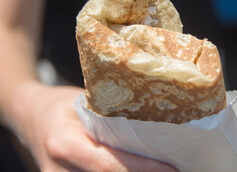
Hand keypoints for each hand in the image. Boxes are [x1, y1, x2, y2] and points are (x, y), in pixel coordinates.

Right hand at [13, 82, 175, 171]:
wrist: (30, 116)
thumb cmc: (59, 104)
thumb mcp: (82, 101)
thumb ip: (109, 117)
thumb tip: (152, 122)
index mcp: (64, 145)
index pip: (109, 165)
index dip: (143, 170)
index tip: (171, 169)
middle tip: (176, 170)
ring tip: (163, 169)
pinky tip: (140, 171)